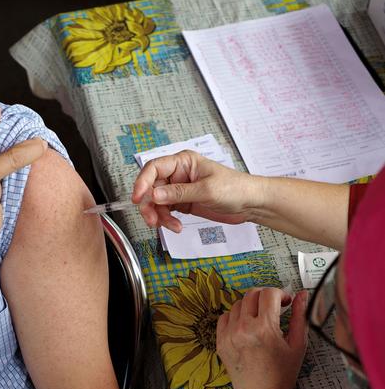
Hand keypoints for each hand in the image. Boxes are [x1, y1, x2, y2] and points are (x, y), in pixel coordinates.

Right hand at [132, 150, 262, 231]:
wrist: (251, 204)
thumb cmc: (235, 188)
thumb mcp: (206, 190)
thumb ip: (178, 193)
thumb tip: (154, 195)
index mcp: (183, 162)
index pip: (154, 168)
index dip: (142, 182)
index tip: (138, 198)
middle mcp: (178, 174)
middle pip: (151, 188)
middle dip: (149, 205)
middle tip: (152, 220)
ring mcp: (179, 189)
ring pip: (156, 202)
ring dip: (159, 216)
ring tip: (170, 226)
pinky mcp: (182, 203)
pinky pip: (165, 212)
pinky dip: (167, 221)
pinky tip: (176, 226)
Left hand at [216, 288, 308, 388]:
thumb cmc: (282, 373)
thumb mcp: (297, 344)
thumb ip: (300, 316)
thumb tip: (302, 294)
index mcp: (265, 328)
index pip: (269, 294)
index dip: (280, 294)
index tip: (285, 302)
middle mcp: (243, 328)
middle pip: (252, 294)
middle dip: (265, 296)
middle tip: (274, 307)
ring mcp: (229, 334)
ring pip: (238, 303)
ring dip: (251, 305)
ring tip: (261, 319)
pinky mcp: (219, 340)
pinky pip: (225, 316)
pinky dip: (236, 316)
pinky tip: (246, 326)